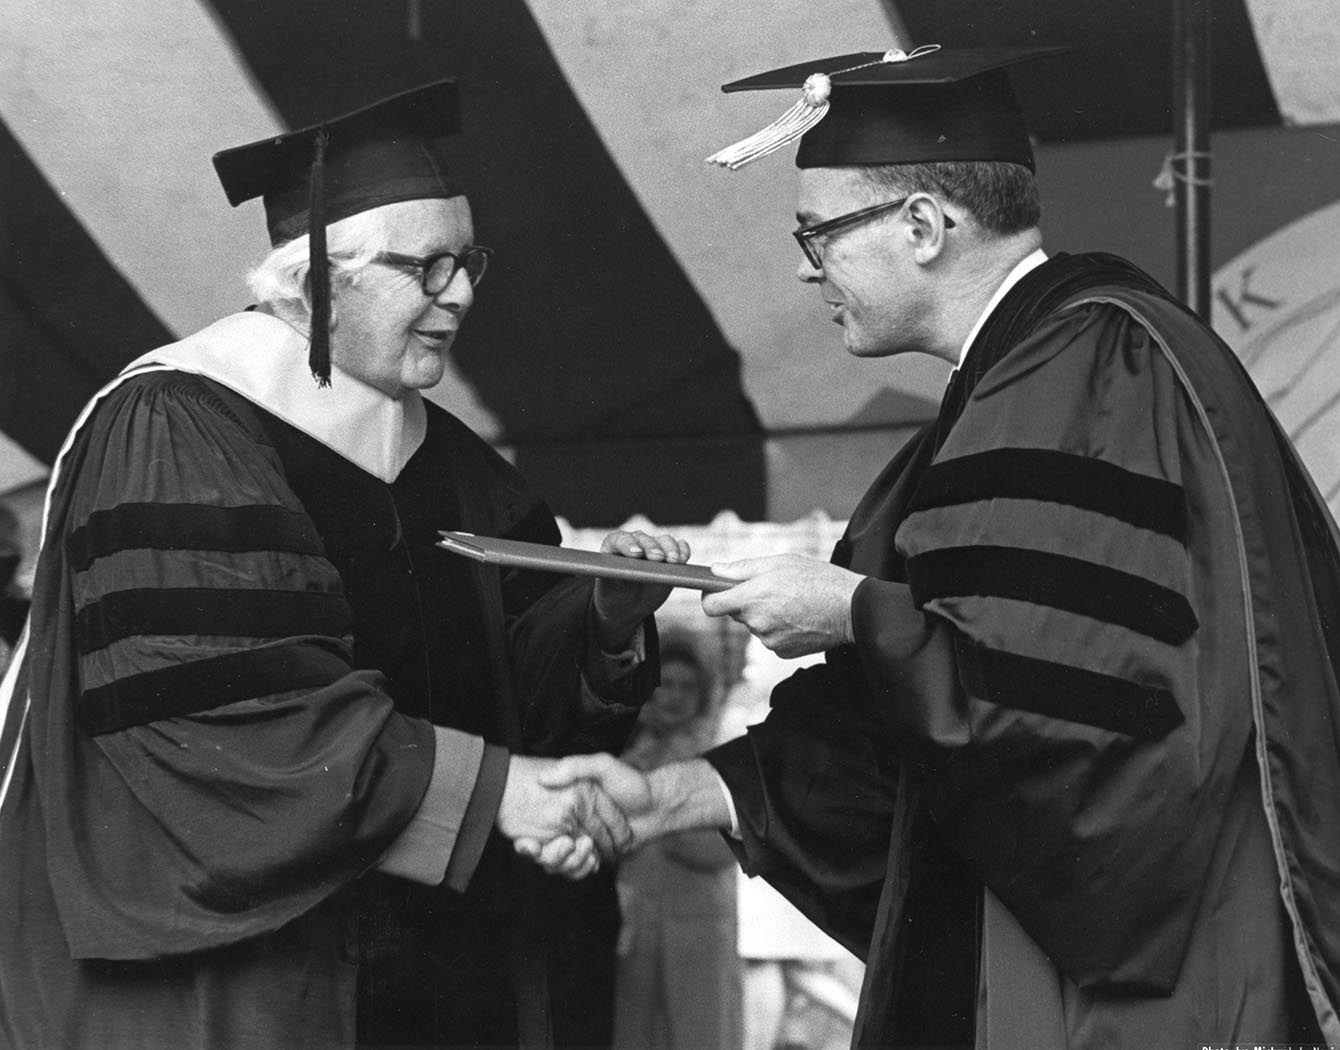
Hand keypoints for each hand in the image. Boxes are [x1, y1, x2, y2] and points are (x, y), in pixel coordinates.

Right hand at [517, 755, 731, 877]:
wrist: (658, 806)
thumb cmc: (630, 783)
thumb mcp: (603, 765)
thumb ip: (575, 767)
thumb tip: (544, 778)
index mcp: (565, 803)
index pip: (536, 828)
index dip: (529, 842)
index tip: (529, 844)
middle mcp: (567, 822)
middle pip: (545, 851)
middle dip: (553, 856)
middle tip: (568, 845)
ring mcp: (579, 839)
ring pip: (561, 864)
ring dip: (570, 864)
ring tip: (588, 852)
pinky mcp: (593, 854)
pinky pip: (578, 870)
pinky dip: (583, 869)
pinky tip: (593, 862)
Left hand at [592, 530, 691, 649]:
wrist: (628, 606)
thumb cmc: (612, 595)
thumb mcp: (604, 590)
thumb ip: (605, 579)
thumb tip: (608, 574)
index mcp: (614, 546)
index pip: (620, 540)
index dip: (628, 544)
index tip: (636, 554)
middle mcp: (635, 543)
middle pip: (644, 539)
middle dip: (652, 547)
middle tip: (658, 558)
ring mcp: (654, 548)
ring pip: (664, 541)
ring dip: (670, 548)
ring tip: (674, 561)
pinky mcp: (669, 556)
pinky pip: (679, 548)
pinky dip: (683, 550)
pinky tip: (683, 558)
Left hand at [700, 554, 863, 657]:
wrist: (851, 608)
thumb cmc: (817, 579)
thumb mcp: (779, 563)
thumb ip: (743, 568)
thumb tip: (715, 570)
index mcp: (752, 598)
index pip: (711, 606)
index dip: (710, 597)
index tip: (716, 591)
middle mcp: (757, 623)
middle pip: (736, 613)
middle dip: (747, 601)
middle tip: (772, 588)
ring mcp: (769, 641)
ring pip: (755, 625)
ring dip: (765, 614)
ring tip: (791, 602)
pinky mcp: (782, 652)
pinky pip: (770, 637)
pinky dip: (778, 628)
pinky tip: (798, 617)